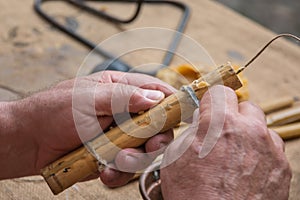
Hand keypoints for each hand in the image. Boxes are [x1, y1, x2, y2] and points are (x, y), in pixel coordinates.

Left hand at [0, 71, 174, 186]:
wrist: (28, 141)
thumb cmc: (52, 111)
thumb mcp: (87, 98)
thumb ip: (121, 97)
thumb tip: (154, 98)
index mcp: (118, 89)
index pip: (153, 90)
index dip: (170, 100)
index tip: (182, 112)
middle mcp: (122, 111)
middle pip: (155, 124)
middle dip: (156, 137)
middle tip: (150, 145)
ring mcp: (117, 134)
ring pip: (143, 148)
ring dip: (135, 158)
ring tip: (117, 160)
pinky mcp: (110, 154)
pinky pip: (125, 166)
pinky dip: (119, 172)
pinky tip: (106, 171)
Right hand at [160, 86, 290, 199]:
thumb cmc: (192, 195)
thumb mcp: (176, 156)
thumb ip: (192, 130)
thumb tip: (203, 120)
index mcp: (221, 123)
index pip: (220, 92)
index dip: (212, 102)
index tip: (209, 111)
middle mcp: (250, 131)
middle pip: (246, 106)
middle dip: (233, 116)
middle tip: (222, 133)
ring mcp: (269, 149)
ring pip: (262, 128)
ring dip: (249, 135)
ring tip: (236, 155)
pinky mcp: (282, 168)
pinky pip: (272, 150)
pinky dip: (260, 154)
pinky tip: (246, 170)